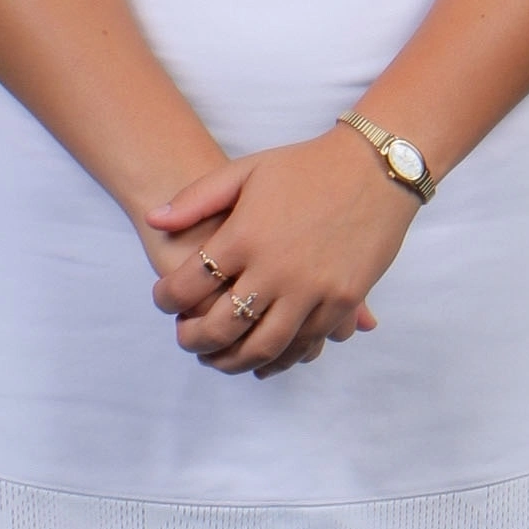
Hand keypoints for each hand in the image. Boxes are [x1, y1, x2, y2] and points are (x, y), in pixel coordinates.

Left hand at [144, 123, 417, 376]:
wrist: (374, 168)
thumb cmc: (306, 166)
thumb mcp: (245, 170)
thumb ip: (196, 198)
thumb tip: (154, 219)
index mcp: (245, 236)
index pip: (188, 284)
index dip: (167, 299)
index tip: (163, 301)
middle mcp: (275, 269)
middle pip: (220, 326)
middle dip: (193, 340)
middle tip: (185, 339)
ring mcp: (311, 290)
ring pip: (262, 346)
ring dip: (232, 361)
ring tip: (217, 359)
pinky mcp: (341, 302)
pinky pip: (305, 343)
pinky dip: (279, 359)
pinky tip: (262, 360)